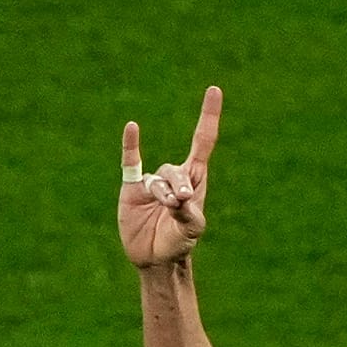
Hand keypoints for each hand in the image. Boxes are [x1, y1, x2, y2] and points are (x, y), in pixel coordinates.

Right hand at [118, 86, 221, 268]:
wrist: (156, 257)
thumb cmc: (180, 242)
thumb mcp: (192, 229)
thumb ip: (189, 214)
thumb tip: (180, 198)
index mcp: (195, 179)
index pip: (203, 141)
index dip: (208, 116)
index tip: (214, 89)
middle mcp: (174, 176)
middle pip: (176, 170)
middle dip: (177, 185)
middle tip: (179, 203)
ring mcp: (152, 182)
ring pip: (157, 179)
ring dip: (162, 194)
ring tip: (166, 208)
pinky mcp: (132, 189)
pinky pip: (131, 163)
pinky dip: (131, 145)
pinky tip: (133, 128)